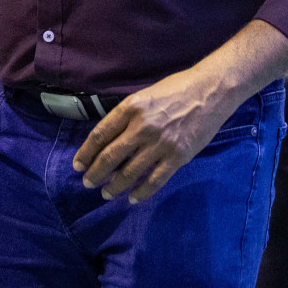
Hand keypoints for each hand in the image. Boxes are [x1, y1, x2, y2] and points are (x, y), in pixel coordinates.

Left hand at [73, 67, 235, 204]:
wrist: (210, 91)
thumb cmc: (176, 89)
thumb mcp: (144, 96)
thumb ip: (127, 116)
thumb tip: (109, 140)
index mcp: (131, 108)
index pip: (100, 134)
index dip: (86, 152)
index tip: (78, 165)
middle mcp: (142, 127)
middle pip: (111, 156)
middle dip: (96, 173)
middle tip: (88, 183)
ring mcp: (160, 144)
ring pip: (130, 172)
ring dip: (115, 186)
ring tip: (106, 194)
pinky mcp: (178, 157)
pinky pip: (155, 180)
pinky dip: (141, 192)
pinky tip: (133, 198)